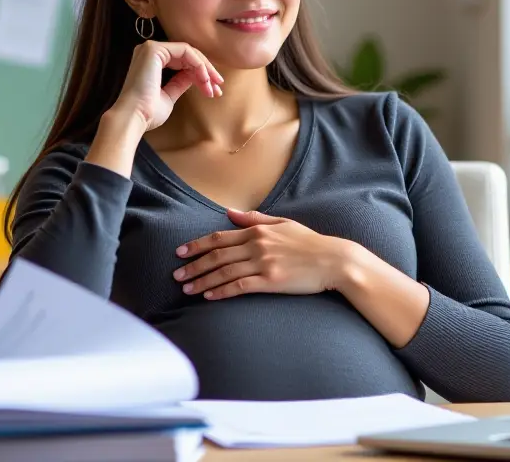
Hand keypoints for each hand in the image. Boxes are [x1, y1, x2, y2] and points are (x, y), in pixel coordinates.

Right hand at [110, 41, 223, 132]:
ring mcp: (151, 48)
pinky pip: (185, 51)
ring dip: (205, 69)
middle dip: (206, 71)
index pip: (183, 62)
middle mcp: (149, 52)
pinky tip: (204, 80)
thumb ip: (180, 83)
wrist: (134, 117)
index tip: (214, 91)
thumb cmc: (148, 113)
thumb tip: (194, 77)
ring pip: (189, 52)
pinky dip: (198, 65)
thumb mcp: (170, 96)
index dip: (201, 74)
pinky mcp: (154, 49)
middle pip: (188, 55)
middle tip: (219, 87)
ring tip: (213, 87)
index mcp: (151, 62)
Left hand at [172, 209, 356, 299]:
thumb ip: (254, 219)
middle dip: (194, 265)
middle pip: (216, 256)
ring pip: (224, 272)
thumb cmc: (310, 243)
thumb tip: (230, 212)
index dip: (197, 245)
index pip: (219, 238)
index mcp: (257, 231)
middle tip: (176, 275)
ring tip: (187, 288)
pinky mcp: (270, 281)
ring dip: (202, 280)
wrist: (333, 260)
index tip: (181, 252)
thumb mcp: (283, 223)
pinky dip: (221, 291)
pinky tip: (209, 296)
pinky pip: (239, 287)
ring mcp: (263, 263)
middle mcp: (256, 245)